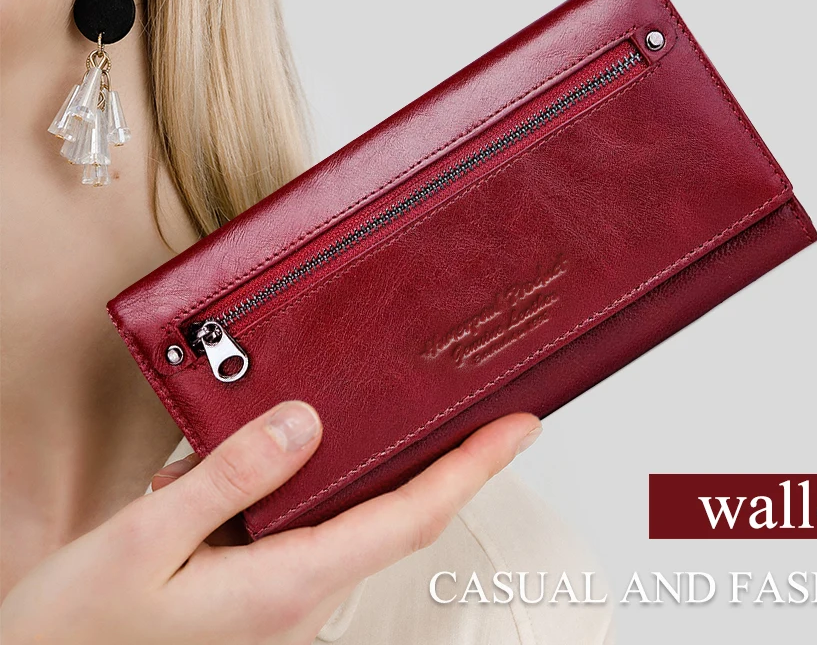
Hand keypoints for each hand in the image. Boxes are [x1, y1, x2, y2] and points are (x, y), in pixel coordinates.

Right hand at [1, 401, 541, 643]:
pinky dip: (326, 487)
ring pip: (355, 521)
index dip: (474, 469)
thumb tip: (304, 421)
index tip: (521, 428)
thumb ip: (228, 479)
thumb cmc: (80, 629)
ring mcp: (286, 599)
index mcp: (289, 583)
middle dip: (449, 465)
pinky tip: (299, 455)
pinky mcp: (265, 594)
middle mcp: (304, 595)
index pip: (410, 517)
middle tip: (482, 408)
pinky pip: (313, 530)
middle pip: (399, 516)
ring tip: (404, 416)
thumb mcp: (143, 543)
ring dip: (383, 471)